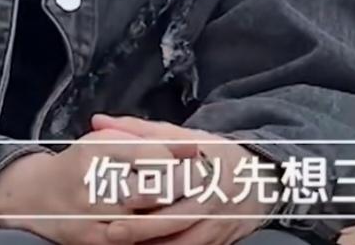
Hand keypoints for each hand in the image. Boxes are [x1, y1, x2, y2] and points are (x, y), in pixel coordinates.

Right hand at [0, 127, 200, 244]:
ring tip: (194, 206)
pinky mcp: (94, 240)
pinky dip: (155, 236)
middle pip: (153, 190)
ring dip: (174, 216)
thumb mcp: (107, 139)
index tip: (199, 156)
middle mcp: (94, 182)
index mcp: (99, 150)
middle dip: (183, 189)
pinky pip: (134, 242)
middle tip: (204, 184)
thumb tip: (191, 144)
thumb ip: (145, 138)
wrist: (36, 197)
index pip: (152, 155)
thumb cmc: (78, 163)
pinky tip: (169, 227)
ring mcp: (94, 215)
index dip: (179, 158)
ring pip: (147, 222)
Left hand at [90, 114, 276, 244]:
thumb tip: (98, 121)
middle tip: (113, 230)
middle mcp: (211, 197)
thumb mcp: (181, 136)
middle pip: (177, 216)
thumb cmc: (210, 154)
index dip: (152, 188)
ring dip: (152, 244)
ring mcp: (214, 224)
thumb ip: (139, 130)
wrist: (256, 181)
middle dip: (144, 225)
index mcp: (203, 164)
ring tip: (121, 243)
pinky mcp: (215, 242)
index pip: (177, 178)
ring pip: (181, 240)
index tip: (126, 194)